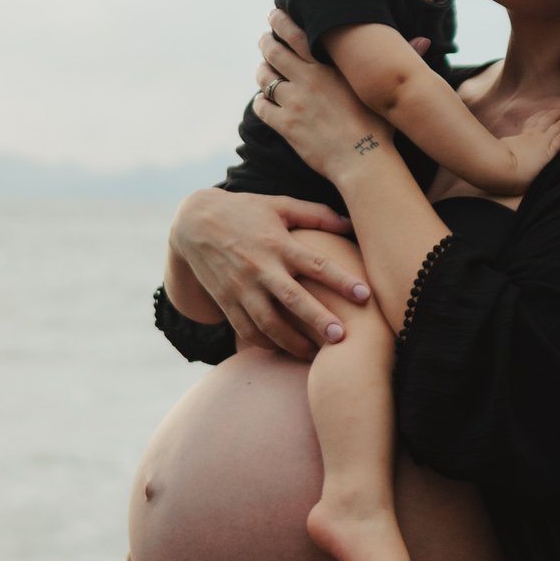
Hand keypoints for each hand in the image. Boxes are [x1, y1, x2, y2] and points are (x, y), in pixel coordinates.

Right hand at [171, 187, 366, 358]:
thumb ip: (316, 214)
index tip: (365, 295)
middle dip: (317, 319)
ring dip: (292, 342)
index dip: (341, 280)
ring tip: (315, 355)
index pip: (316, 264)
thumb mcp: (279, 205)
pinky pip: (246, 330)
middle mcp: (260, 267)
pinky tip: (284, 350)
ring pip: (268, 322)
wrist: (194, 224)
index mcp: (278, 243)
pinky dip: (265, 343)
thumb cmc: (245, 211)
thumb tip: (351, 223)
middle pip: (293, 299)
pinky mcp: (227, 302)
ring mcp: (241, 288)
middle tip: (341, 337)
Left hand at [252, 9, 389, 186]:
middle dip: (266, 41)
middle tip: (265, 39)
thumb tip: (426, 40)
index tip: (276, 14)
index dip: (281, 21)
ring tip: (264, 70)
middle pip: (273, 50)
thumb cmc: (380, 126)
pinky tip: (266, 102)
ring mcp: (294, 102)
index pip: (297, 33)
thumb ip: (404, 60)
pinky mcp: (286, 125)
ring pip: (264, 77)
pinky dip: (261, 102)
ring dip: (262, 71)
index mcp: (330, 66)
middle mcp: (308, 79)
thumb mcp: (386, 90)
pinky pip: (261, 107)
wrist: (364, 161)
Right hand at [490, 105, 559, 193]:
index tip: (547, 112)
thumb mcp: (499, 153)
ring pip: (558, 125)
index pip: (533, 123)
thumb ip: (504, 149)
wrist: (500, 169)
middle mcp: (533, 137)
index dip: (541, 115)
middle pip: (547, 119)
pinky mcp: (549, 151)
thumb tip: (498, 147)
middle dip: (557, 113)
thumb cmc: (496, 165)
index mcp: (521, 138)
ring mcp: (541, 142)